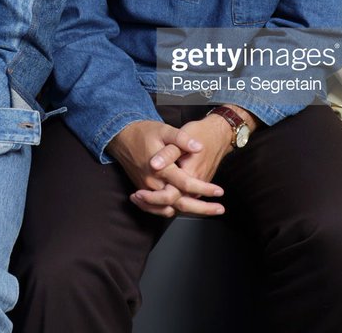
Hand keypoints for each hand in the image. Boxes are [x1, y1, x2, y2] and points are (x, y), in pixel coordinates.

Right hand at [106, 120, 222, 217]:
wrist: (122, 137)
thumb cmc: (143, 132)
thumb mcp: (164, 129)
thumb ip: (181, 139)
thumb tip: (197, 146)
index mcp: (161, 168)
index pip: (186, 184)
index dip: (204, 189)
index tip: (219, 191)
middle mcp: (153, 182)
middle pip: (179, 203)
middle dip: (201, 209)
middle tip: (219, 209)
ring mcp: (146, 189)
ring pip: (168, 209)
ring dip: (188, 213)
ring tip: (207, 212)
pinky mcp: (143, 190)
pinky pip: (157, 208)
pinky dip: (171, 211)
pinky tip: (184, 209)